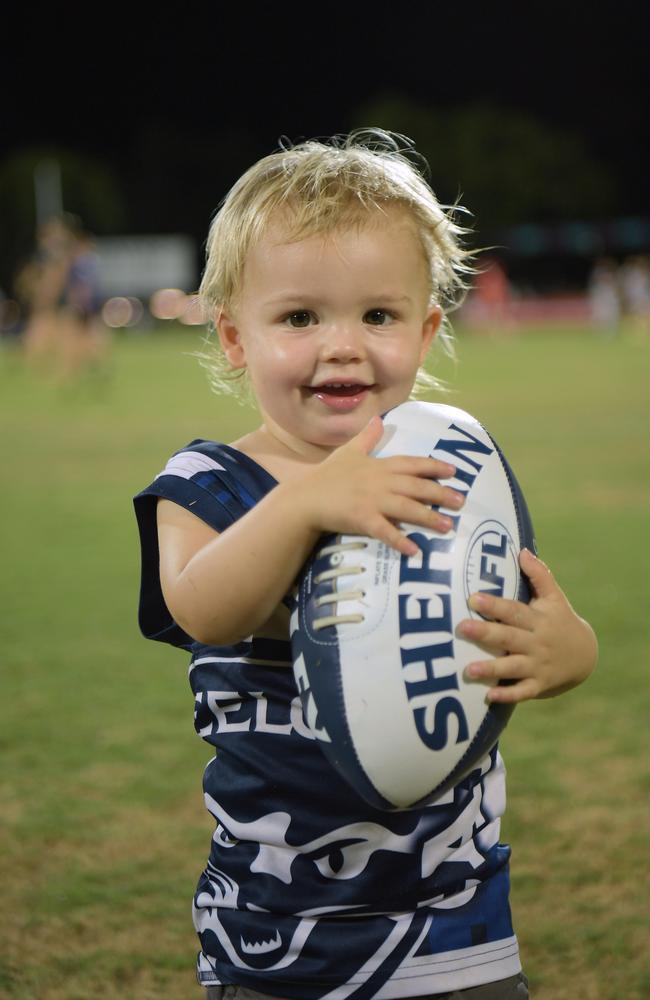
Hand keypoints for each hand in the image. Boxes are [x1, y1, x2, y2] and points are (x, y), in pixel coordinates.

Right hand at [297, 416, 464, 555]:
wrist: (305, 497)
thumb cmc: (327, 475)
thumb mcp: (349, 451)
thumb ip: (367, 437)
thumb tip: (379, 419)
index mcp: (379, 465)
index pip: (412, 464)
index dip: (434, 467)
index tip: (453, 472)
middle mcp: (380, 482)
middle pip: (416, 487)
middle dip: (440, 493)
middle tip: (461, 501)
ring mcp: (372, 501)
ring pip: (407, 508)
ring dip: (429, 517)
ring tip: (448, 526)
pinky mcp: (362, 519)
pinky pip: (385, 531)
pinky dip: (400, 541)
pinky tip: (414, 550)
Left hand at [457, 548, 597, 703]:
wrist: (586, 655)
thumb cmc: (561, 620)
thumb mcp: (555, 598)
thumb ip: (539, 575)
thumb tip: (522, 550)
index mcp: (539, 619)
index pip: (514, 611)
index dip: (495, 605)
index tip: (473, 598)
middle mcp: (537, 642)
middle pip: (509, 637)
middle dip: (485, 633)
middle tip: (462, 628)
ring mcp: (538, 665)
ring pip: (513, 667)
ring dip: (491, 669)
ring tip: (469, 670)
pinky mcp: (539, 685)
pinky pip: (523, 692)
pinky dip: (508, 695)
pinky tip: (489, 696)